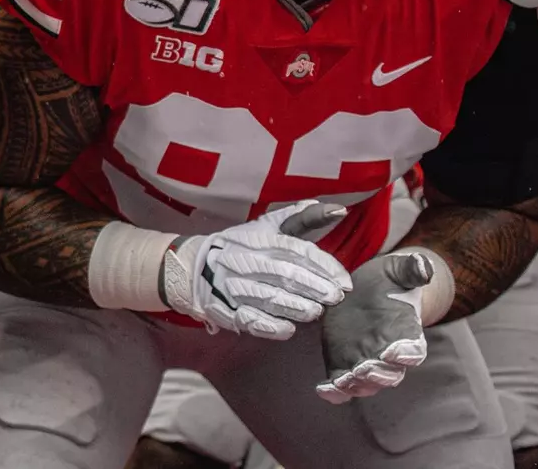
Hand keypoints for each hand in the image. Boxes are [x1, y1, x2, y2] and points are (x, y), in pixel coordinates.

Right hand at [162, 201, 352, 339]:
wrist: (194, 267)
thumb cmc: (240, 246)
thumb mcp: (267, 226)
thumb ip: (302, 218)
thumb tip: (338, 209)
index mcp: (259, 239)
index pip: (296, 250)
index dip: (323, 266)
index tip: (343, 280)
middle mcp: (246, 261)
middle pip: (284, 275)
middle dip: (314, 287)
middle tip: (335, 298)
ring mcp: (235, 287)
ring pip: (270, 298)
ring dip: (296, 307)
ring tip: (316, 312)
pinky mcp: (228, 310)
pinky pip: (251, 320)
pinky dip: (271, 325)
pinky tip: (289, 328)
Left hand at [316, 250, 433, 402]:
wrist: (367, 290)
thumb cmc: (388, 281)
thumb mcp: (398, 270)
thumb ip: (412, 270)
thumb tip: (424, 265)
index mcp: (407, 334)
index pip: (413, 350)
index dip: (406, 353)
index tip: (396, 351)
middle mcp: (388, 354)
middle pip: (389, 373)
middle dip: (378, 373)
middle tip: (365, 368)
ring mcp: (365, 361)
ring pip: (366, 382)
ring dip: (356, 383)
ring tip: (343, 380)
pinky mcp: (343, 362)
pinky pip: (341, 384)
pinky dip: (335, 392)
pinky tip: (324, 389)